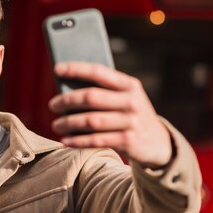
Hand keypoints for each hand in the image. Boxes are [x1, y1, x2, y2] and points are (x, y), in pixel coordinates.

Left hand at [49, 62, 171, 167]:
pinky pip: (96, 140)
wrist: (159, 143)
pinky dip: (78, 141)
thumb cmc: (132, 116)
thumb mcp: (126, 98)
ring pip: (91, 121)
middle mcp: (131, 101)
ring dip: (69, 123)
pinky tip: (65, 141)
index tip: (57, 69)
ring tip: (56, 125)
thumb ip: (105, 92)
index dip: (76, 69)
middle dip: (67, 100)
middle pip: (91, 97)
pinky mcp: (129, 141)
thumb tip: (67, 90)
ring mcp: (131, 121)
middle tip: (53, 105)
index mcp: (129, 85)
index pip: (99, 72)